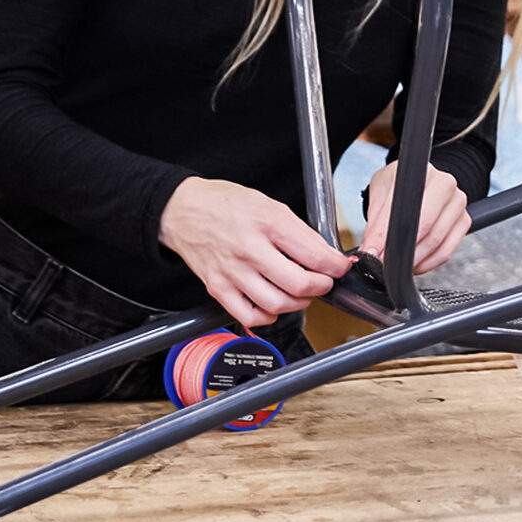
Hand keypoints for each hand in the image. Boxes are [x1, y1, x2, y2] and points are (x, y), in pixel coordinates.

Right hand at [160, 177, 349, 328]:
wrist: (182, 211)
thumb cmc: (225, 205)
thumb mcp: (270, 205)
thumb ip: (300, 233)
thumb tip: (326, 256)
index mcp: (267, 223)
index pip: (314, 255)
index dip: (335, 267)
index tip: (339, 268)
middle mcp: (249, 249)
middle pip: (299, 285)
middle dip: (321, 287)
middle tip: (323, 282)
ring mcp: (232, 272)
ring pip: (278, 304)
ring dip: (298, 303)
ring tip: (299, 291)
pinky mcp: (218, 289)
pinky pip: (251, 316)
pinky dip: (269, 316)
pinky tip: (273, 303)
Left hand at [357, 162, 471, 274]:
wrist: (415, 183)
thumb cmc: (397, 185)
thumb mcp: (380, 194)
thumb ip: (376, 222)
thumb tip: (372, 251)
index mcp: (425, 174)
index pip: (408, 210)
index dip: (388, 235)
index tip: (374, 252)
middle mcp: (447, 186)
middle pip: (426, 229)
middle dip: (402, 252)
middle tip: (383, 262)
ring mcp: (458, 204)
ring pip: (436, 243)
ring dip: (414, 260)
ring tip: (396, 263)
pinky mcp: (463, 222)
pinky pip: (446, 251)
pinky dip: (428, 262)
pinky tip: (415, 262)